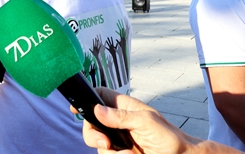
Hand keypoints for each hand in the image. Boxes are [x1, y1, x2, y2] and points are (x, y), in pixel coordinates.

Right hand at [74, 88, 197, 153]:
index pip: (100, 96)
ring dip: (111, 152)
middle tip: (105, 143)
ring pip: (98, 144)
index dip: (86, 98)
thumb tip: (98, 109)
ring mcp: (118, 140)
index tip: (75, 109)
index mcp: (124, 107)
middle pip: (91, 124)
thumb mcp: (146, 121)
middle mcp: (117, 123)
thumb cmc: (169, 137)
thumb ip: (121, 116)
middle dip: (93, 135)